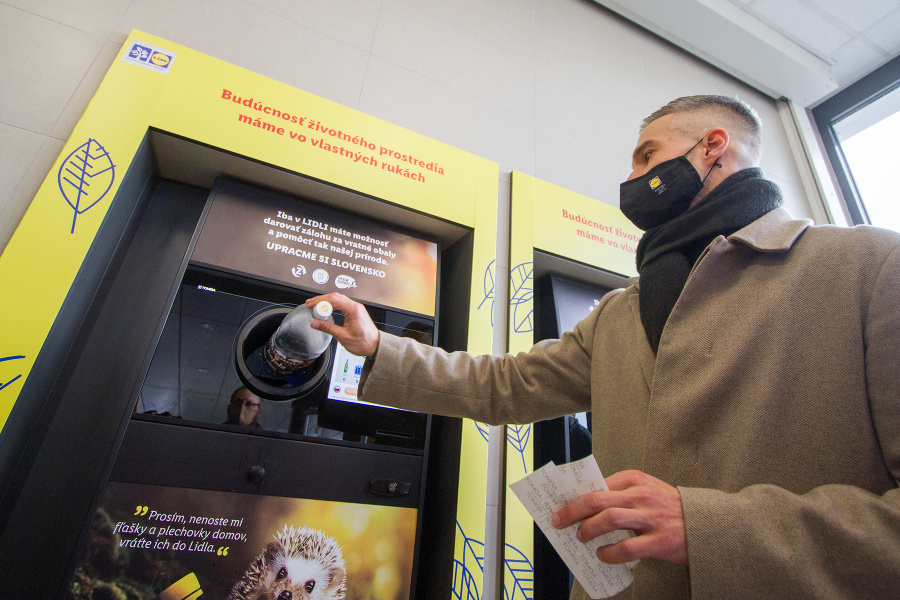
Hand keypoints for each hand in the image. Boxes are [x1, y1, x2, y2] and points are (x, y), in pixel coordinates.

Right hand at [306, 293, 379, 357]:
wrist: (375, 346)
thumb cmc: (364, 342)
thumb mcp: (342, 336)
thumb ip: (328, 328)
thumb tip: (315, 323)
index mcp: (353, 310)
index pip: (333, 299)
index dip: (320, 301)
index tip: (311, 305)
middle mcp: (355, 306)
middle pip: (335, 296)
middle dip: (321, 299)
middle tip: (310, 304)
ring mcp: (356, 308)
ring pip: (338, 299)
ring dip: (326, 301)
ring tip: (316, 306)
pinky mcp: (355, 311)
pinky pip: (342, 303)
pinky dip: (332, 304)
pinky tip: (326, 308)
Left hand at [552, 470, 686, 565]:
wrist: (707, 523)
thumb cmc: (669, 508)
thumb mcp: (646, 490)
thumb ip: (621, 494)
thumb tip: (586, 506)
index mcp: (635, 479)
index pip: (598, 484)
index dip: (576, 495)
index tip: (561, 503)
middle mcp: (641, 495)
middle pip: (597, 499)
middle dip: (573, 511)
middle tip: (559, 521)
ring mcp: (650, 518)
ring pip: (609, 519)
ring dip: (588, 529)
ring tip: (581, 537)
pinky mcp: (659, 541)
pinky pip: (626, 548)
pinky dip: (609, 553)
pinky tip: (602, 555)